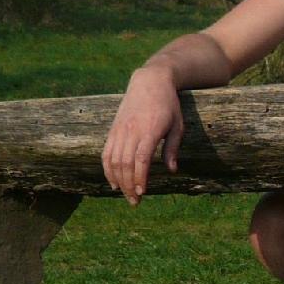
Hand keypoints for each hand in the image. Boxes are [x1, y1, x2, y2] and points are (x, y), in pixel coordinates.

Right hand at [102, 66, 183, 205]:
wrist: (150, 82)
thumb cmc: (168, 105)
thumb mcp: (177, 125)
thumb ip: (172, 148)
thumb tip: (172, 170)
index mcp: (149, 131)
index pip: (141, 160)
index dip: (140, 178)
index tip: (142, 192)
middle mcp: (131, 131)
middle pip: (124, 164)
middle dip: (128, 185)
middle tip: (135, 202)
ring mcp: (119, 130)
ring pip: (113, 160)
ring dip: (117, 181)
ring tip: (125, 195)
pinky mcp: (113, 130)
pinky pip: (106, 153)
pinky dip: (107, 169)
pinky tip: (113, 182)